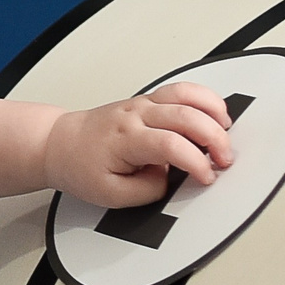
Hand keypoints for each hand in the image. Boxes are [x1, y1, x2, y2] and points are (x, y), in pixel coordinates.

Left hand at [45, 82, 236, 208]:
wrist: (59, 144)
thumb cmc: (80, 166)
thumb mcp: (111, 194)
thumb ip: (146, 190)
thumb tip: (171, 179)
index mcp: (125, 139)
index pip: (170, 145)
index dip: (196, 162)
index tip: (207, 176)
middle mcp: (135, 115)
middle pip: (185, 116)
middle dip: (214, 138)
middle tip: (225, 159)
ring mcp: (142, 104)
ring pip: (185, 94)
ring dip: (213, 111)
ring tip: (225, 132)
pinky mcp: (146, 100)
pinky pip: (180, 90)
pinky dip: (203, 98)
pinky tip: (215, 112)